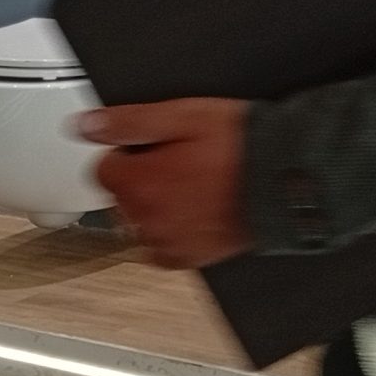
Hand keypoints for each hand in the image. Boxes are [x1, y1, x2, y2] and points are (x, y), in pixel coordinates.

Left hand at [80, 98, 253, 269]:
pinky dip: (172, 231)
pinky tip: (197, 212)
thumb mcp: (184, 117)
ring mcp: (164, 242)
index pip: (104, 169)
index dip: (130, 154)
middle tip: (184, 164)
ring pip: (140, 221)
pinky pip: (161, 247)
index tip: (156, 148)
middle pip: (122, 197)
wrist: (289, 180)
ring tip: (196, 187)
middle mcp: (144, 219)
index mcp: (137, 184)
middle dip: (143, 179)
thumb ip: (128, 122)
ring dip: (156, 206)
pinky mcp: (185, 259)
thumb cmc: (244, 148)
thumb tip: (86, 125)